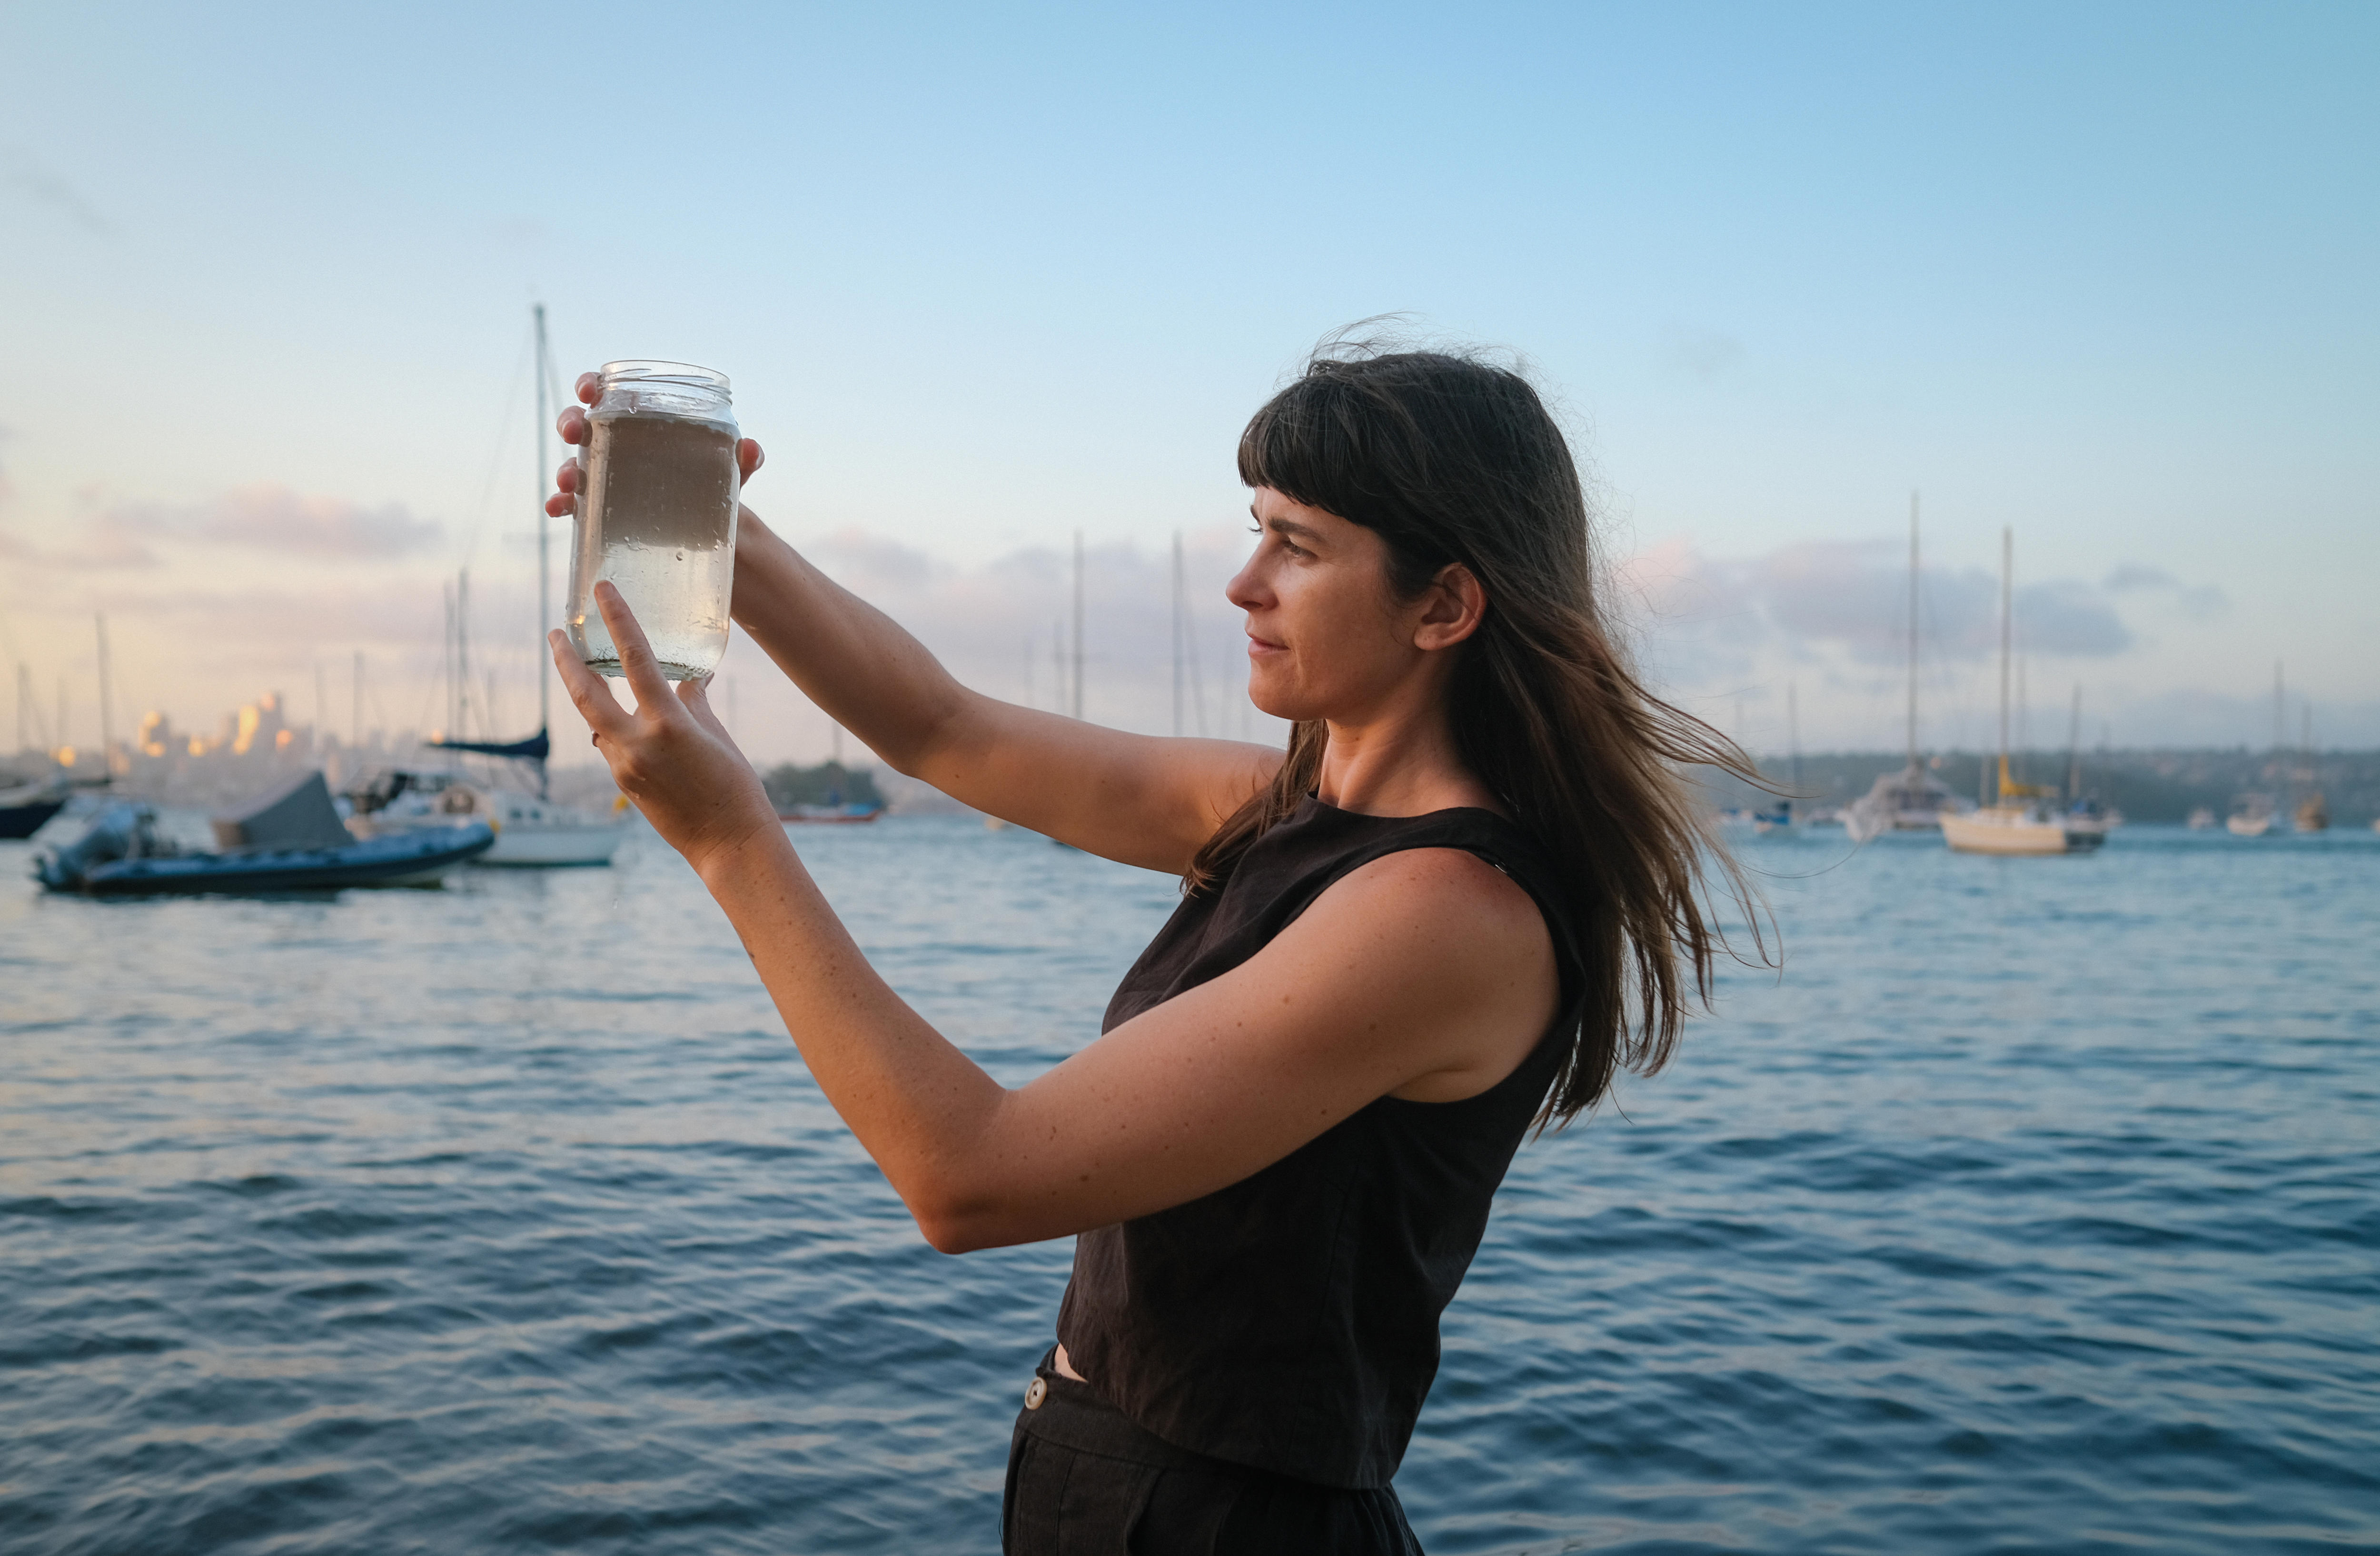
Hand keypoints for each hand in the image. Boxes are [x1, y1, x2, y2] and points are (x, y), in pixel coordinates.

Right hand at [546, 370, 765, 519]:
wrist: (713, 534)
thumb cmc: (714, 486)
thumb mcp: (731, 472)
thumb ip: (743, 459)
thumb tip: (751, 448)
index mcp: (641, 424)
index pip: (608, 393)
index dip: (591, 384)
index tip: (588, 390)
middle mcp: (616, 447)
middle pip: (581, 424)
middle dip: (570, 423)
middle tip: (574, 432)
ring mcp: (606, 479)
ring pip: (573, 465)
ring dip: (565, 469)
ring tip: (570, 481)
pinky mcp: (603, 512)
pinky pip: (576, 505)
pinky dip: (562, 505)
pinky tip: (558, 509)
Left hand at [549, 580, 779, 878]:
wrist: (729, 843)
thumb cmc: (734, 786)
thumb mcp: (716, 735)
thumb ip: (693, 702)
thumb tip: (688, 678)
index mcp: (668, 723)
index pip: (635, 658)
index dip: (618, 619)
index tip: (602, 591)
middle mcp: (637, 743)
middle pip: (585, 693)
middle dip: (566, 660)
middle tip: (556, 633)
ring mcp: (624, 766)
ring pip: (595, 720)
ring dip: (589, 695)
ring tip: (585, 671)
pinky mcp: (622, 784)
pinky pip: (609, 745)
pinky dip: (613, 727)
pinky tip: (625, 722)